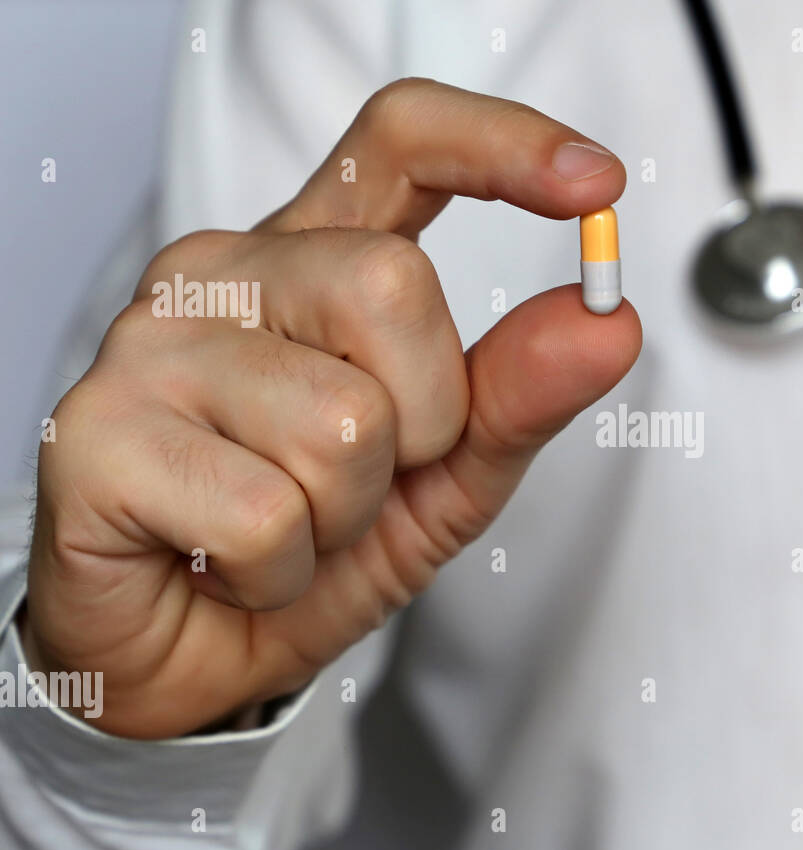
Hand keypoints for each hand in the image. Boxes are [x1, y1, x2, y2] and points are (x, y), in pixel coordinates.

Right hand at [24, 79, 640, 737]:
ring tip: (288, 527)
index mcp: (313, 260)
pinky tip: (230, 563)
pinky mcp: (95, 433)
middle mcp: (225, 272)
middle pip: (393, 286)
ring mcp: (150, 343)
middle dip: (423, 424)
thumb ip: (519, 394)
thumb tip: (606, 322)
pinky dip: (281, 571)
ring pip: (339, 420)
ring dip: (345, 514)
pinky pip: (264, 513)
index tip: (596, 183)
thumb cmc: (313, 542)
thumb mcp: (446, 473)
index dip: (504, 144)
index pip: (401, 143)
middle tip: (361, 479)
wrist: (193, 652)